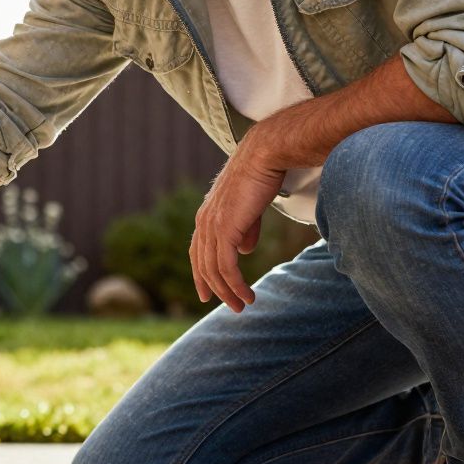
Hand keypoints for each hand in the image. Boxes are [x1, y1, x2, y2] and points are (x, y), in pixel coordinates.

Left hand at [191, 135, 285, 312]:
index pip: (198, 252)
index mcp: (206, 217)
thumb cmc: (261, 176)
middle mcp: (203, 223)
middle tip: (232, 307)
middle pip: (203, 266)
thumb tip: (243, 251)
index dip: (201, 275)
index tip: (207, 294)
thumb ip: (244, 230)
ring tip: (243, 305)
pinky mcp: (225, 230)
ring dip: (228, 291)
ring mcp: (212, 227)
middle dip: (216, 289)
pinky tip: (247, 294)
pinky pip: (226, 266)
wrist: (264, 156)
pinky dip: (235, 284)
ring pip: (214, 270)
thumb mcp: (249, 209)